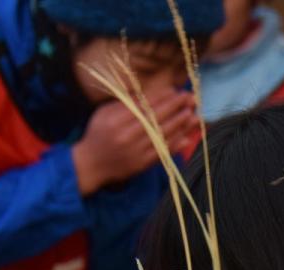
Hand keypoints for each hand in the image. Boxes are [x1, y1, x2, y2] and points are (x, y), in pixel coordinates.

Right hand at [71, 88, 195, 194]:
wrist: (91, 165)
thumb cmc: (98, 134)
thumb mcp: (105, 113)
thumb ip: (126, 103)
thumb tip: (152, 94)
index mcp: (115, 120)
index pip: (143, 105)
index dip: (161, 97)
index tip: (174, 90)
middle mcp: (126, 135)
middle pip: (156, 118)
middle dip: (175, 107)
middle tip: (190, 98)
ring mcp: (135, 151)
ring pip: (162, 135)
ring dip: (180, 124)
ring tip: (192, 113)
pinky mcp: (142, 164)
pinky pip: (162, 152)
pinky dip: (175, 143)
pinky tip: (186, 136)